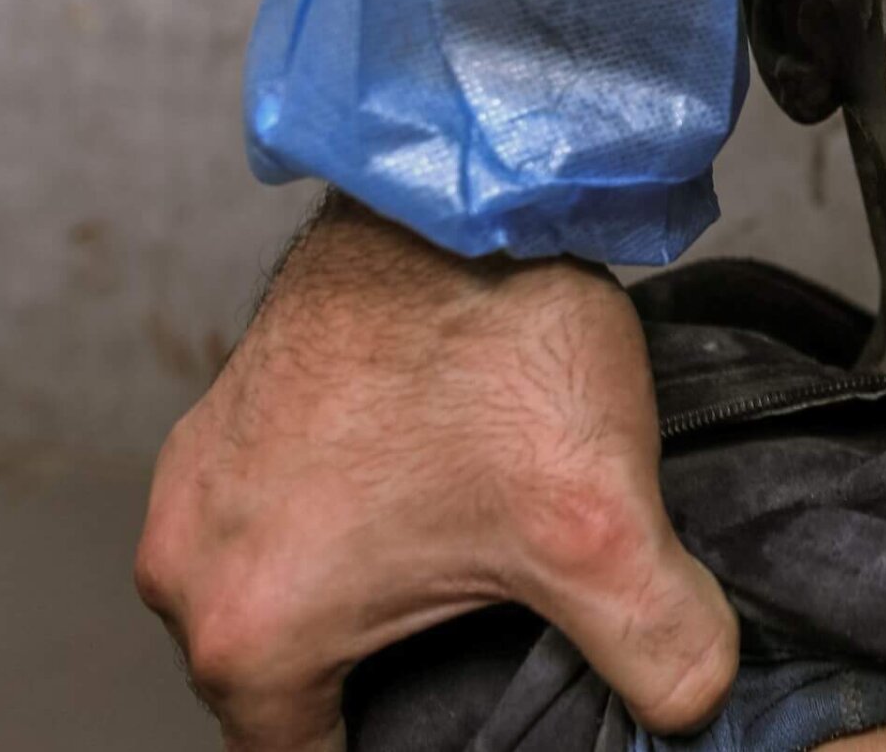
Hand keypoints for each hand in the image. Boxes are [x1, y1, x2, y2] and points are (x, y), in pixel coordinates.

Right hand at [135, 195, 737, 750]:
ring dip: (372, 597)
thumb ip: (656, 646)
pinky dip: (352, 520)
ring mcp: (202, 481)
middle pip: (296, 686)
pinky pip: (284, 510)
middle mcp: (192, 563)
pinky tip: (440, 494)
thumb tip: (693, 701)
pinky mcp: (235, 416)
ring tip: (473, 569)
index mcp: (251, 630)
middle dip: (387, 678)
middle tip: (488, 637)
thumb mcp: (601, 528)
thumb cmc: (493, 343)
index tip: (464, 722)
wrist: (456, 187)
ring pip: (290, 592)